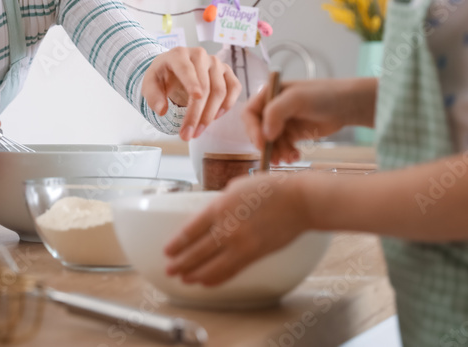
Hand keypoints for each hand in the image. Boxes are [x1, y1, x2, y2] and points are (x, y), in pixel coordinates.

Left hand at [142, 47, 241, 140]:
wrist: (174, 68)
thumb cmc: (163, 76)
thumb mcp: (150, 84)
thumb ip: (152, 96)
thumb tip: (162, 110)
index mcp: (179, 54)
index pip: (187, 69)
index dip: (192, 83)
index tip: (196, 98)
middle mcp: (200, 55)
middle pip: (205, 86)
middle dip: (197, 114)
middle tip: (188, 135)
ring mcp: (216, 62)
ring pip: (220, 90)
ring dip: (210, 115)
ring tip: (198, 131)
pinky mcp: (226, 71)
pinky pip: (234, 87)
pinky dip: (227, 104)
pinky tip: (215, 117)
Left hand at [163, 173, 309, 285]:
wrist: (299, 200)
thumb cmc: (272, 188)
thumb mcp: (237, 187)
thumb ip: (221, 203)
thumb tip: (211, 216)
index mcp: (219, 206)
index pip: (190, 230)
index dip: (177, 243)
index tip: (168, 250)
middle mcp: (227, 227)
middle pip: (196, 251)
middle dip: (180, 263)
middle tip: (169, 270)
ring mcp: (240, 244)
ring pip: (211, 266)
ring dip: (194, 274)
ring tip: (184, 279)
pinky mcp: (254, 254)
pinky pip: (230, 271)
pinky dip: (216, 278)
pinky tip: (207, 281)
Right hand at [243, 78, 370, 164]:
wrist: (346, 104)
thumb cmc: (322, 95)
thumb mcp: (297, 99)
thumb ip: (276, 111)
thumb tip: (265, 134)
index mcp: (268, 95)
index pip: (250, 114)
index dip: (252, 129)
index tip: (261, 144)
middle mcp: (272, 109)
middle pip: (258, 131)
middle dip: (266, 145)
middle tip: (275, 157)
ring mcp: (282, 122)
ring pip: (271, 143)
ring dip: (277, 153)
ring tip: (289, 158)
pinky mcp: (292, 134)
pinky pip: (282, 147)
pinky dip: (286, 154)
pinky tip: (296, 157)